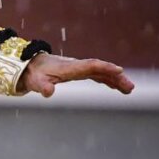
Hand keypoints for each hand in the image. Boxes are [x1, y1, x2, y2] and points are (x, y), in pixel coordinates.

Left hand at [17, 53, 134, 96]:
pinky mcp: (78, 72)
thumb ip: (42, 87)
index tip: (119, 70)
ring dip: (115, 79)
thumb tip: (48, 92)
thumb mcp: (36, 82)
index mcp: (70, 67)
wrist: (28, 66)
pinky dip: (107, 79)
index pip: (91, 65)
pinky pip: (97, 75)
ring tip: (129, 89)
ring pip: (101, 72)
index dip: (105, 67)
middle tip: (130, 87)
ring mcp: (79, 68)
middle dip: (116, 77)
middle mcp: (77, 66)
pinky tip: (116, 86)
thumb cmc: (33, 74)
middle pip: (101, 69)